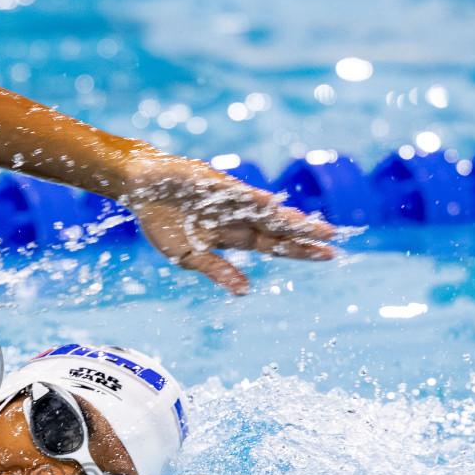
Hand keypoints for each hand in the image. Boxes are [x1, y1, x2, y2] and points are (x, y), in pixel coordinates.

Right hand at [122, 150, 338, 294]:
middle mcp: (238, 216)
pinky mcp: (211, 182)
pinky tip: (270, 204)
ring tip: (312, 224)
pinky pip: (233, 192)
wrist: (140, 188)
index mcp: (234, 236)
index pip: (274, 246)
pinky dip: (251, 198)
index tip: (328, 256)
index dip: (299, 251)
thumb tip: (245, 292)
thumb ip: (217, 270)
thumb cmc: (163, 222)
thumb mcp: (187, 256)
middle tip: (333, 238)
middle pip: (277, 227)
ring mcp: (228, 198)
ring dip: (286, 216)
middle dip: (304, 233)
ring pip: (263, 209)